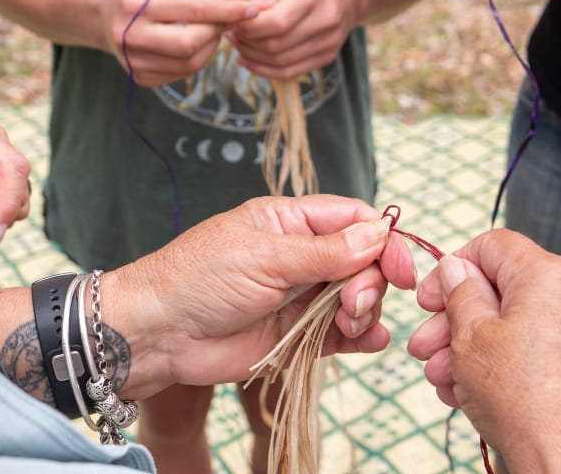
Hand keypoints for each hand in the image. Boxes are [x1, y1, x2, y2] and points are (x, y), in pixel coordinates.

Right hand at [97, 0, 260, 85]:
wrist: (101, 16)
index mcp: (136, 4)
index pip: (195, 11)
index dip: (229, 11)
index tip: (253, 8)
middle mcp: (130, 35)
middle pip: (191, 44)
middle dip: (217, 33)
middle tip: (227, 21)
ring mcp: (133, 61)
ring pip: (190, 63)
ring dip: (210, 47)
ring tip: (209, 31)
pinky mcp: (140, 78)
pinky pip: (182, 73)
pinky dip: (196, 59)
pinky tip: (193, 45)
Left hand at [107, 195, 415, 397]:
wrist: (159, 334)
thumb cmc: (199, 279)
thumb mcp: (265, 256)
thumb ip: (325, 251)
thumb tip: (380, 234)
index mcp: (292, 222)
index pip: (355, 220)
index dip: (384, 240)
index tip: (401, 267)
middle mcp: (303, 257)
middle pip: (364, 262)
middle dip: (370, 281)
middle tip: (354, 302)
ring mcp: (302, 297)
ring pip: (358, 298)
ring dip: (365, 311)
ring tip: (349, 324)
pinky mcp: (299, 336)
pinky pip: (343, 334)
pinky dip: (362, 337)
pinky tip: (370, 340)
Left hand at [226, 0, 359, 80]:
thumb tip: (245, 16)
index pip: (277, 22)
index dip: (250, 28)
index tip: (233, 22)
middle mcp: (326, 21)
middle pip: (277, 45)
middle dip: (247, 43)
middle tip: (231, 33)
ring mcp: (329, 42)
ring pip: (281, 62)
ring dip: (253, 57)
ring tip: (239, 44)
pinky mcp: (327, 56)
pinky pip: (291, 72)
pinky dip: (266, 71)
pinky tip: (250, 61)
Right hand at [407, 229, 560, 472]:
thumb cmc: (522, 398)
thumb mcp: (470, 337)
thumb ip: (460, 293)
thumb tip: (457, 268)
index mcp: (549, 273)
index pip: (493, 245)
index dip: (452, 267)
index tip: (428, 299)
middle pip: (502, 289)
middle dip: (454, 318)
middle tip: (422, 347)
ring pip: (516, 324)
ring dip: (470, 347)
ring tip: (439, 378)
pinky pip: (536, 349)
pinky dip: (502, 362)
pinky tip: (467, 392)